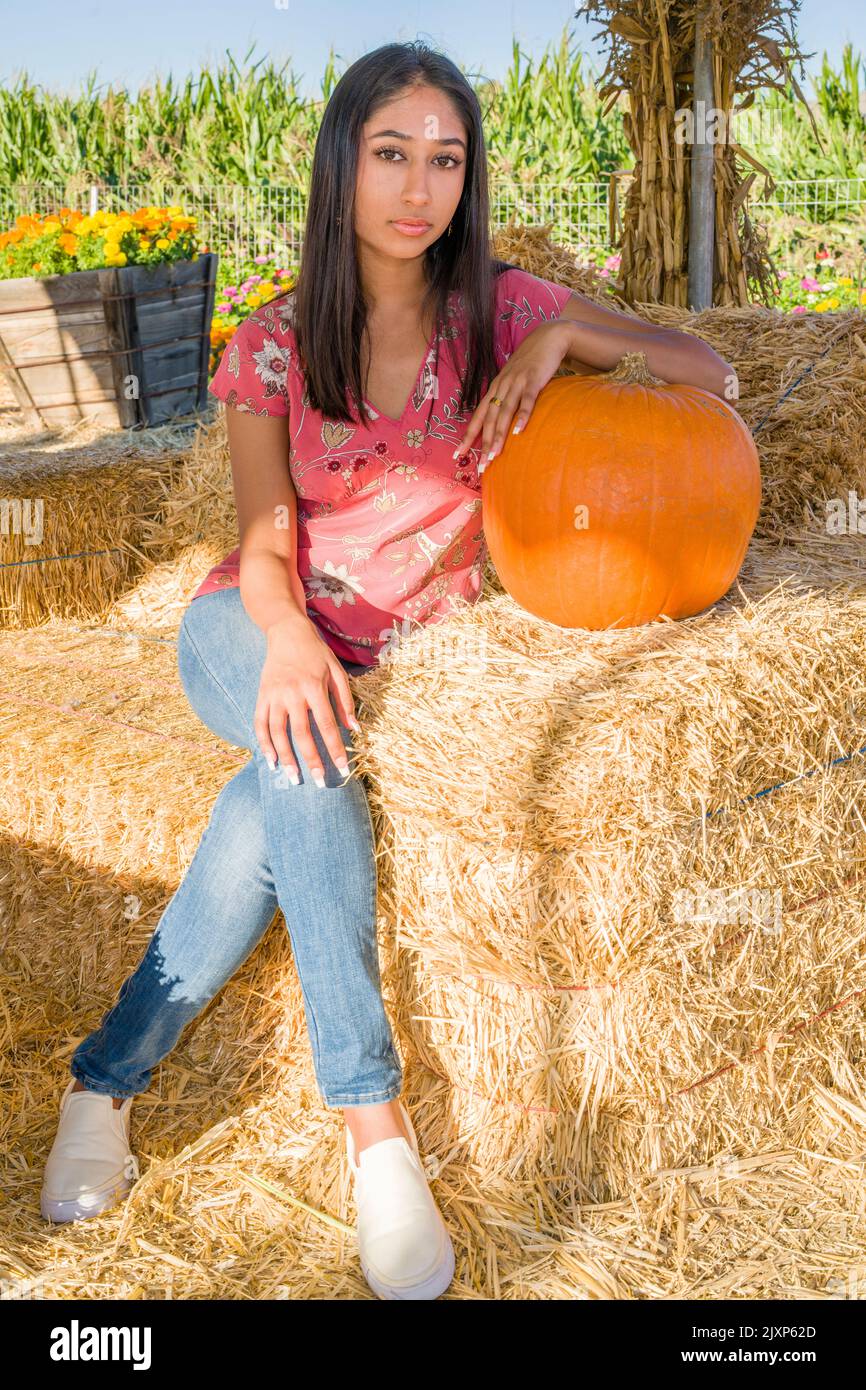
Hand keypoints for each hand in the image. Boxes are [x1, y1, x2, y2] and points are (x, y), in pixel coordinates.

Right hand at [255, 614, 360, 787]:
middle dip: (311, 760)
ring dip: (285, 757)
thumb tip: (355, 729)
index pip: (327, 725)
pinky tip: (271, 761)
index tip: (342, 769)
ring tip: (293, 777)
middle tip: (318, 782)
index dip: (335, 749)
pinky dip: (264, 743)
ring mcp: (274, 695)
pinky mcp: (262, 695)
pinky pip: (260, 723)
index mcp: (315, 687)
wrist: (286, 633)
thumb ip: (345, 700)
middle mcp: (292, 693)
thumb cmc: (316, 653)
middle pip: (301, 733)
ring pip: (277, 732)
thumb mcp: (337, 671)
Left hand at [451, 320, 572, 472]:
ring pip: (504, 413)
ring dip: (498, 436)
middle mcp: (501, 387)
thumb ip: (506, 398)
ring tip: (494, 456)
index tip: (458, 455)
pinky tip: (519, 432)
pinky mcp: (533, 380)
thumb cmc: (530, 363)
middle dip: (482, 444)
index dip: (467, 436)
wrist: (547, 338)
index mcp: (495, 389)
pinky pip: (527, 401)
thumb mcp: (513, 380)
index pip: (478, 416)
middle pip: (488, 419)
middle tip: (480, 466)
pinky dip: (522, 416)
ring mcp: (517, 383)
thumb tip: (502, 421)